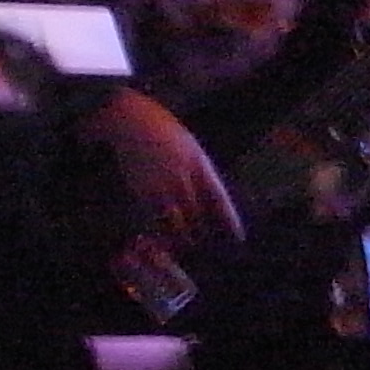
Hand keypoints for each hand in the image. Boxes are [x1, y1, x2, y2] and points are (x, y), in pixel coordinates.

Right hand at [96, 87, 241, 253]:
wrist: (130, 120)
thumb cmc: (161, 129)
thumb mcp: (189, 146)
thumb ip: (198, 170)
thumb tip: (203, 193)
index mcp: (200, 164)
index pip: (219, 198)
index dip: (229, 220)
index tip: (239, 237)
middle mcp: (184, 177)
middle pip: (199, 214)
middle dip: (206, 234)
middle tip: (212, 249)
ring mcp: (162, 185)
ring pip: (177, 221)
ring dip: (183, 236)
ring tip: (187, 247)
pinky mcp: (141, 190)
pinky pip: (154, 217)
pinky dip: (160, 230)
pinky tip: (162, 239)